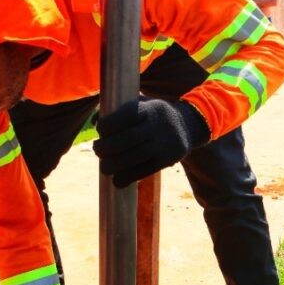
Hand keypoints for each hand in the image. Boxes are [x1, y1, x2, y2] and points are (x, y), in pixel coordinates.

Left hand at [93, 98, 209, 187]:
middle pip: (129, 138)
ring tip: (104, 168)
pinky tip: (117, 180)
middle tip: (97, 150)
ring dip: (115, 165)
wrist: (188, 127)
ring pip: (137, 157)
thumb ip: (120, 109)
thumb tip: (95, 121)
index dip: (109, 124)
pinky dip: (128, 177)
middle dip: (108, 146)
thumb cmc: (154, 115)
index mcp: (150, 109)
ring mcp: (165, 144)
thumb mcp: (143, 104)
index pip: (127, 115)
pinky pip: (146, 170)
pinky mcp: (167, 160)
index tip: (99, 130)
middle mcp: (159, 125)